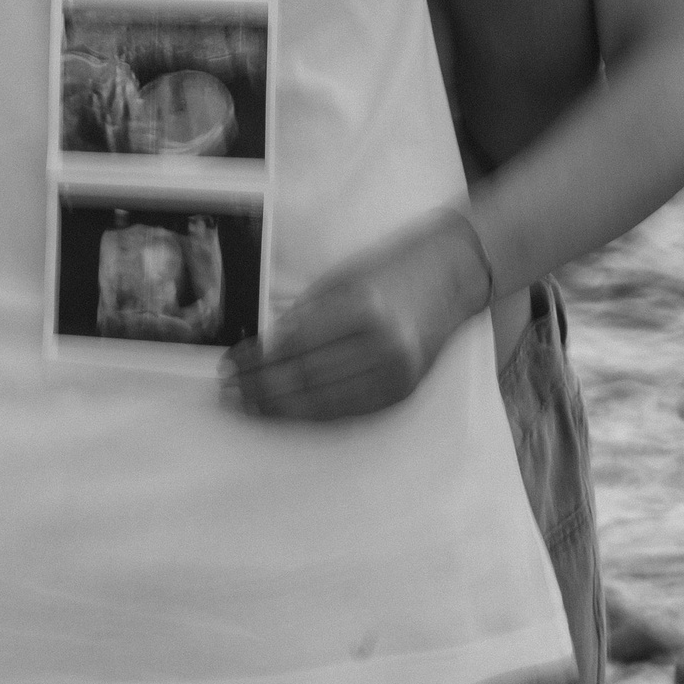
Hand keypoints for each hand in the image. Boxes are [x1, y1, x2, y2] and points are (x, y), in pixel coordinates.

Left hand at [218, 211, 491, 421]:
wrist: (455, 276)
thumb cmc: (395, 269)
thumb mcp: (343, 279)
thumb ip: (305, 315)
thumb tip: (264, 351)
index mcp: (363, 308)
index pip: (295, 346)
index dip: (257, 362)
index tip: (230, 365)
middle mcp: (383, 346)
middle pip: (306, 379)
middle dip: (261, 389)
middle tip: (228, 393)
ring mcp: (397, 374)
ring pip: (325, 404)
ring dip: (280, 409)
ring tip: (248, 407)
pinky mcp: (404, 392)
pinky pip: (349, 413)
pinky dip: (314, 415)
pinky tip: (287, 413)